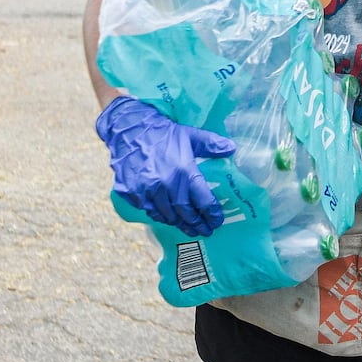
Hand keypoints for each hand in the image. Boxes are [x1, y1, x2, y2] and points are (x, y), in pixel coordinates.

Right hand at [95, 96, 235, 235]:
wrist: (129, 131)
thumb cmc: (163, 133)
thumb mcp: (191, 134)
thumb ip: (212, 144)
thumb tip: (232, 148)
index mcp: (184, 171)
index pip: (202, 200)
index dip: (212, 213)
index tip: (217, 220)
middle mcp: (166, 185)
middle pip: (185, 212)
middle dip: (196, 223)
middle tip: (205, 230)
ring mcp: (147, 191)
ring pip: (166, 215)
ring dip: (179, 222)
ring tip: (189, 227)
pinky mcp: (132, 193)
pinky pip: (149, 210)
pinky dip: (160, 215)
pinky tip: (167, 217)